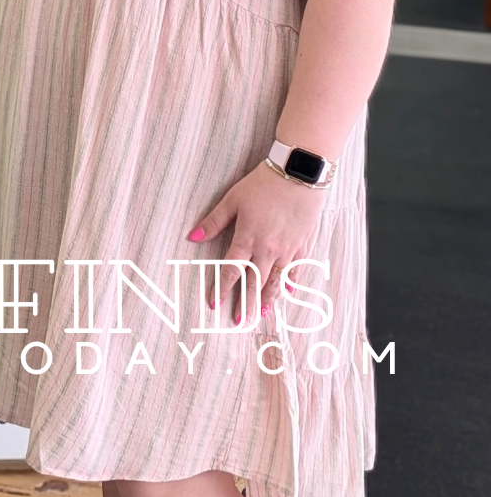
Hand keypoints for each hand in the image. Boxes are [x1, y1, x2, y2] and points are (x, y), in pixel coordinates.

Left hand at [187, 161, 327, 318]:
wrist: (298, 174)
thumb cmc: (263, 184)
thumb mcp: (233, 199)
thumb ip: (213, 221)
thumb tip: (192, 237)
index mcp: (247, 238)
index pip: (231, 270)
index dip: (222, 289)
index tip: (215, 305)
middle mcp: (267, 249)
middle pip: (254, 282)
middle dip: (245, 303)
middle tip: (240, 322)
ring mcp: (287, 249)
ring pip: (276, 281)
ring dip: (268, 299)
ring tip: (261, 314)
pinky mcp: (303, 245)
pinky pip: (297, 270)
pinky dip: (291, 283)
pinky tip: (288, 293)